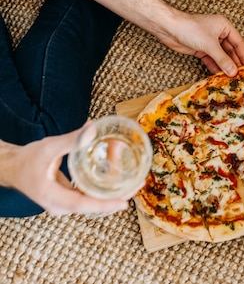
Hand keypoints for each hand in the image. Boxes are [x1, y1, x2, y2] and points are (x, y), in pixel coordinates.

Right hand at [4, 129, 131, 215]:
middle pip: (93, 206)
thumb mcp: (49, 147)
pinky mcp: (69, 200)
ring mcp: (64, 206)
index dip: (104, 205)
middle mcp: (60, 207)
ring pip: (94, 203)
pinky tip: (119, 178)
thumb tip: (93, 128)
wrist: (12, 168)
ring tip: (134, 177)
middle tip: (140, 181)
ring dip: (113, 190)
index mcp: (53, 198)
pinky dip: (104, 188)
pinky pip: (90, 198)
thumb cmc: (27, 159)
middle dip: (118, 194)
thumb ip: (72, 139)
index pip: (82, 205)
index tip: (124, 203)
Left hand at [155, 12, 243, 75]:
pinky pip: (211, 59)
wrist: (168, 28)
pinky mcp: (201, 49)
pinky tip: (219, 75)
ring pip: (221, 56)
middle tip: (240, 75)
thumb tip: (233, 71)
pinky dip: (215, 67)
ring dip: (225, 66)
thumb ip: (223, 59)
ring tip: (231, 78)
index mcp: (225, 26)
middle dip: (234, 63)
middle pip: (230, 50)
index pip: (239, 43)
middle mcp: (219, 33)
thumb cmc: (190, 29)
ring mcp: (210, 42)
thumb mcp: (210, 45)